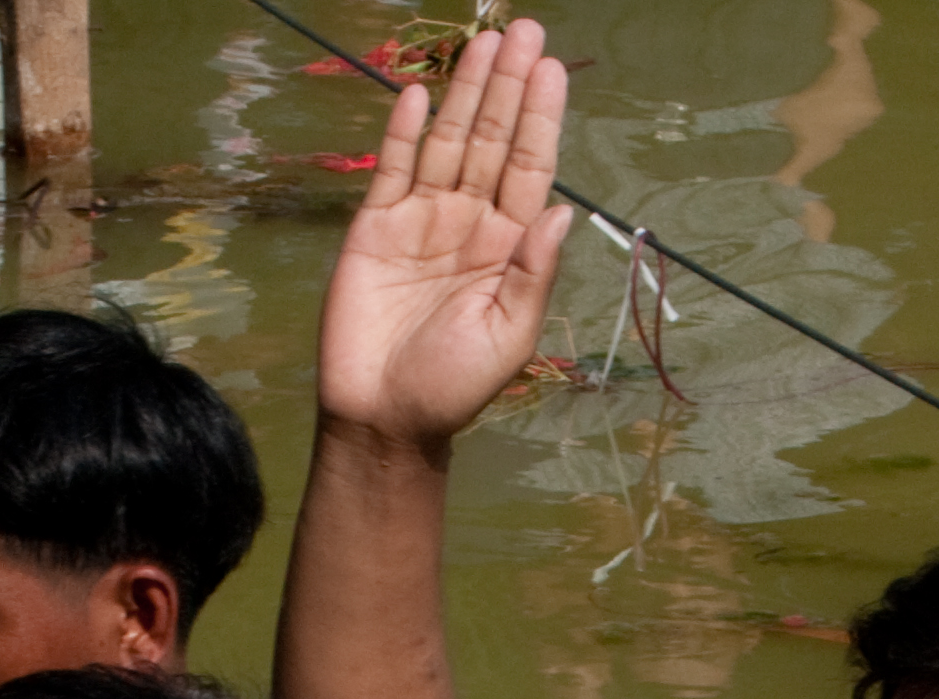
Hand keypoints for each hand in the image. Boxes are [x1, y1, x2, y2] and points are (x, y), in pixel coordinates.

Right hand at [315, 20, 576, 448]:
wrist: (383, 418)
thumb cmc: (453, 387)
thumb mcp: (509, 335)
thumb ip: (533, 272)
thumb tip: (563, 209)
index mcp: (508, 247)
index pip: (529, 167)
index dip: (539, 117)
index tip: (550, 68)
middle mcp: (468, 223)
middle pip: (492, 140)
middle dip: (508, 86)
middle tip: (523, 30)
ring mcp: (421, 221)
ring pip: (448, 143)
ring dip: (466, 94)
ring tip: (482, 43)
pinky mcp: (375, 229)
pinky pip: (393, 168)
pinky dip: (405, 131)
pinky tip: (421, 92)